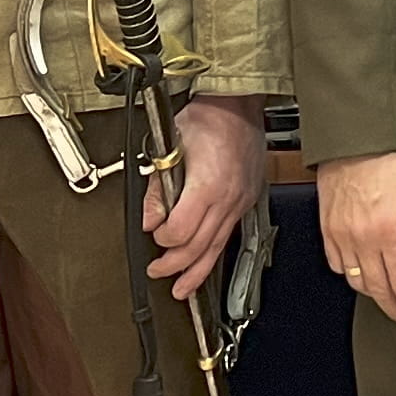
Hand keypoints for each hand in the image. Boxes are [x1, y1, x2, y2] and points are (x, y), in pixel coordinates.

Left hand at [146, 95, 263, 298]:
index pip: (181, 231)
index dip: (164, 240)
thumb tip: (149, 219)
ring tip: (183, 289)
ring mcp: (240, 202)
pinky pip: (228, 234)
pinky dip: (213, 252)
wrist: (238, 106)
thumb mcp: (170, 148)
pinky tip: (204, 262)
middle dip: (176, 265)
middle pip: (199, 246)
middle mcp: (227, 199)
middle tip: (159, 273)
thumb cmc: (208, 118)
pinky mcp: (246, 200)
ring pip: (217, 247)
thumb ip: (158, 188)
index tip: (154, 238)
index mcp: (208, 186)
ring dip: (197, 271)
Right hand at [317, 150, 395, 331]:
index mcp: (391, 231)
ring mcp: (342, 236)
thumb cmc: (390, 158)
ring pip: (357, 282)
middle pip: (380, 290)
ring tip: (390, 301)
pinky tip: (364, 276)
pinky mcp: (327, 230)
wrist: (353, 136)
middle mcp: (363, 239)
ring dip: (375, 296)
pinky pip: (337, 265)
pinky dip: (352, 276)